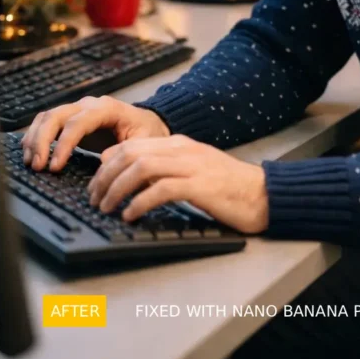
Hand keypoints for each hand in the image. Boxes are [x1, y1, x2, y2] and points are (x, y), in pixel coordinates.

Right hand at [22, 95, 170, 171]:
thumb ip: (127, 151)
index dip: (63, 144)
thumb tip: (103, 161)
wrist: (148, 124)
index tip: (55, 166)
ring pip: (46, 117)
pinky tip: (30, 153)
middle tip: (37, 165)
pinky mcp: (70, 119)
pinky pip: (46, 122)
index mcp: (106, 108)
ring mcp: (76, 110)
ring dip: (34, 139)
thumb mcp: (145, 143)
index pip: (77, 123)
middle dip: (42, 141)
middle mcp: (87, 105)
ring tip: (30, 162)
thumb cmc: (148, 133)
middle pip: (55, 116)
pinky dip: (35, 136)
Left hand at [86, 134, 268, 233]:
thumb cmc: (228, 186)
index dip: (107, 164)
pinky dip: (140, 202)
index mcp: (177, 143)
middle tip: (94, 198)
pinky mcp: (201, 186)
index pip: (130, 145)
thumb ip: (162, 166)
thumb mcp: (191, 169)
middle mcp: (181, 149)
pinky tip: (130, 215)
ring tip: (107, 207)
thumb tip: (128, 173)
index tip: (95, 184)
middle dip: (105, 176)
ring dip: (117, 189)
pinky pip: (161, 190)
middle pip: (130, 154)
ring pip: (140, 168)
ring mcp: (191, 165)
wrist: (264, 194)